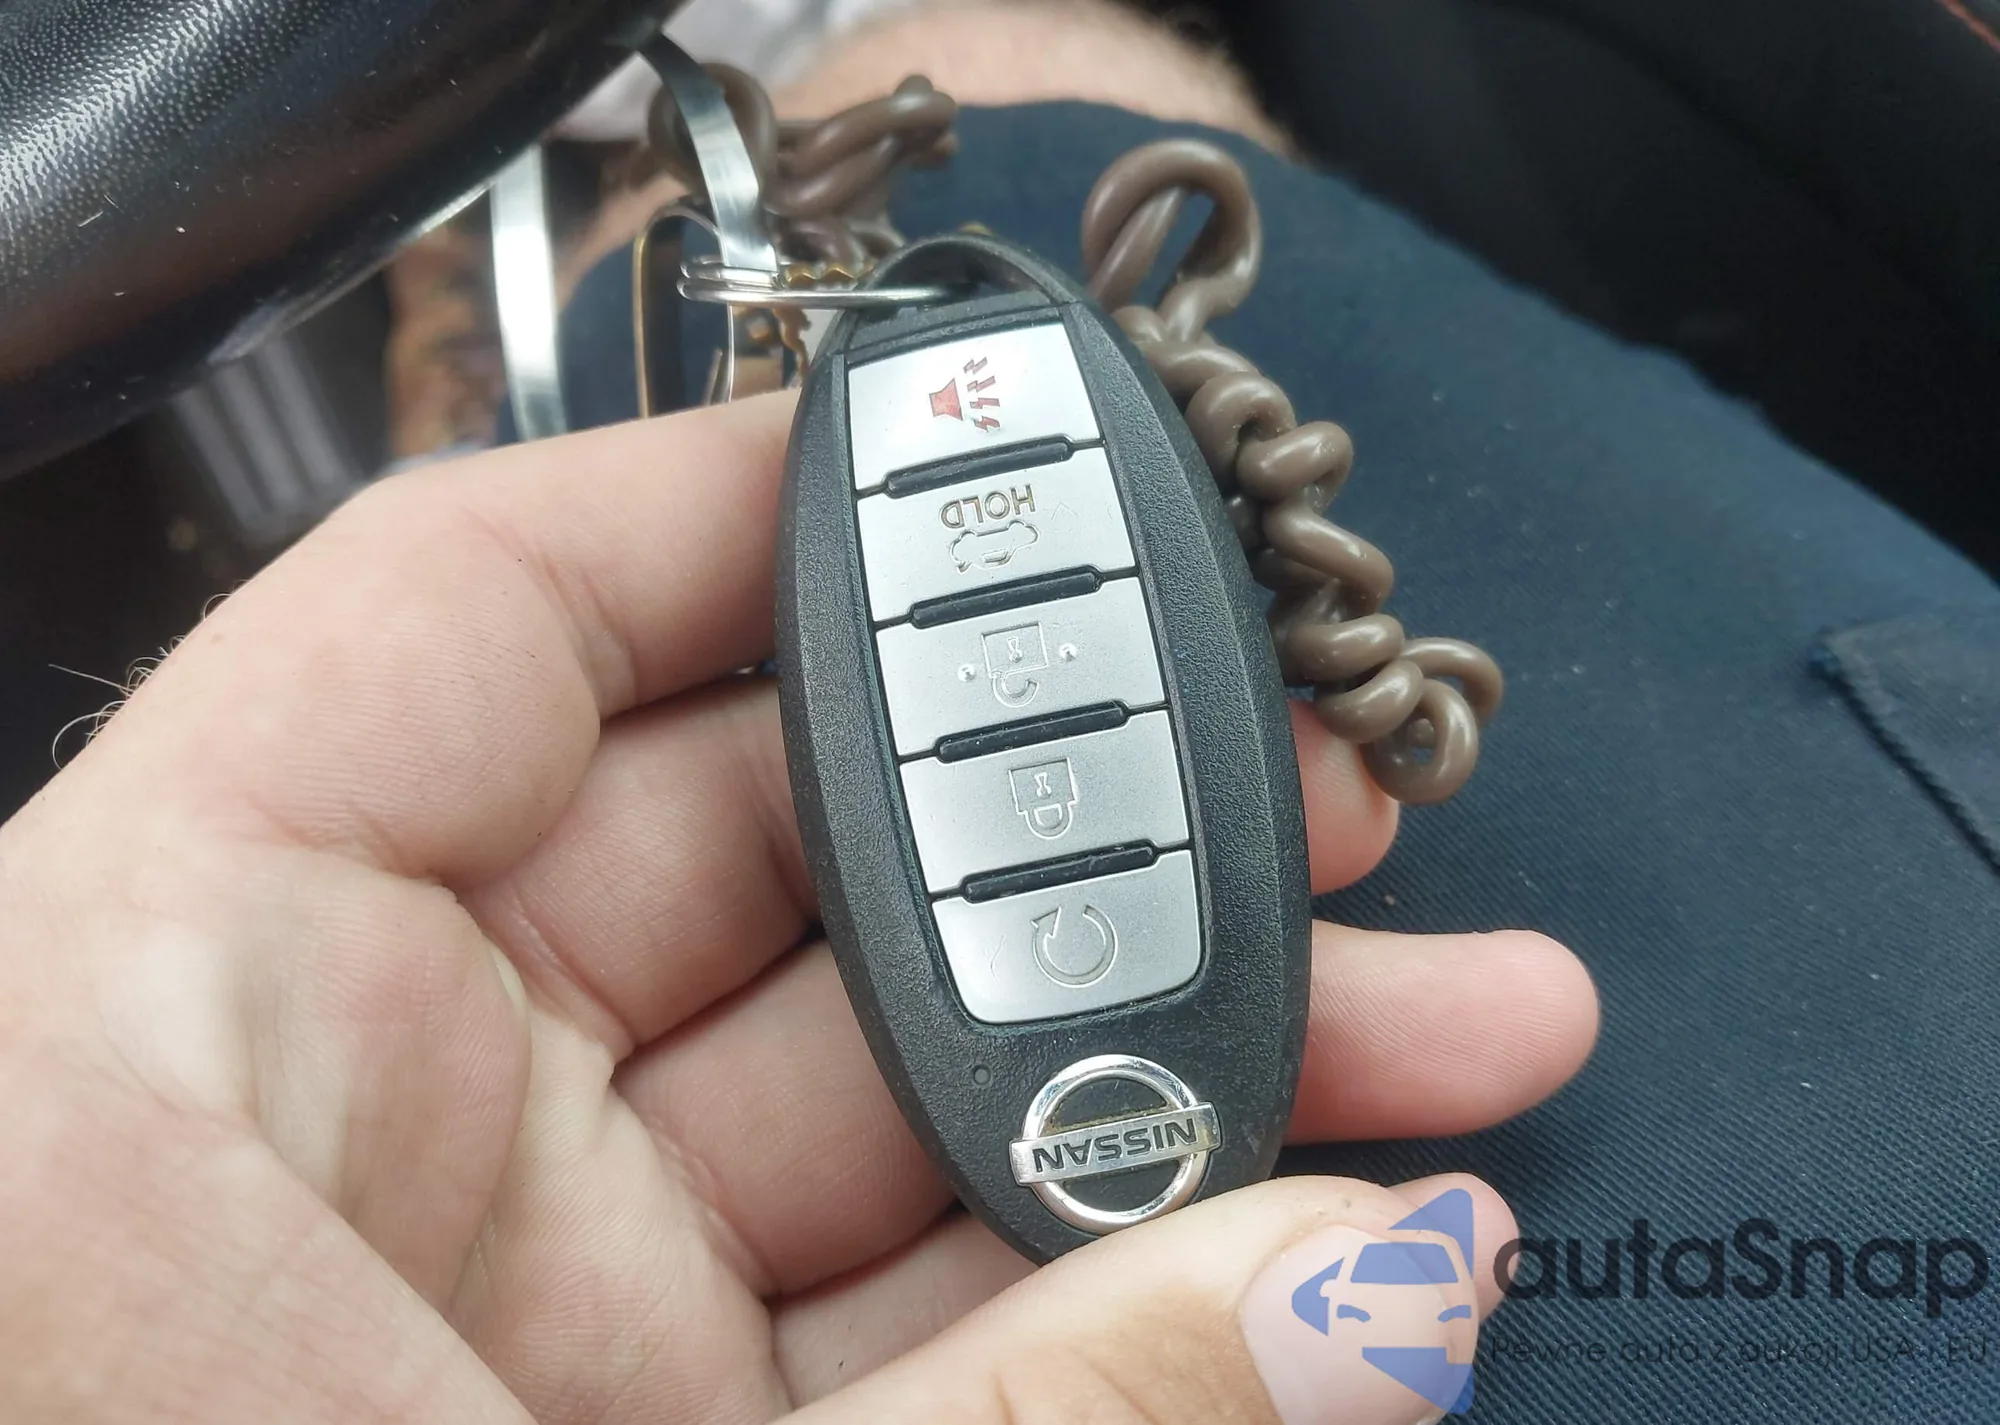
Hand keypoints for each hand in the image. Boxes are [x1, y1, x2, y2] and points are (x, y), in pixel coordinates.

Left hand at [0, 395, 1595, 1424]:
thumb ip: (1032, 1421)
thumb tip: (1384, 1276)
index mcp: (146, 1035)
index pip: (473, 622)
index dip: (750, 510)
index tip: (998, 475)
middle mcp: (308, 1136)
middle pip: (744, 847)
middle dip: (1067, 809)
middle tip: (1325, 794)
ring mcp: (463, 1302)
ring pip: (859, 1088)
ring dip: (1151, 1049)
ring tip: (1428, 1012)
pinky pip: (879, 1302)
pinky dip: (1095, 1277)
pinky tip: (1318, 1234)